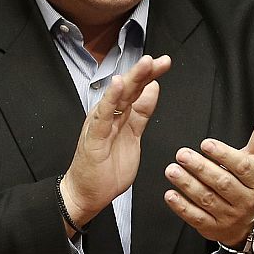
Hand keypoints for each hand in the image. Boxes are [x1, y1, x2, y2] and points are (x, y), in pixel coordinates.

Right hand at [60, 55, 171, 229]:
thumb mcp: (134, 135)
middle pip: (129, 89)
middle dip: (144, 73)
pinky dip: (110, 99)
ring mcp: (100, 125)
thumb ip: (142, 112)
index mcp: (120, 115)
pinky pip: (103, 115)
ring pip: (117, 97)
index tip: (165, 63)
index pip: (137, 90)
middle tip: (160, 60)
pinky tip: (117, 86)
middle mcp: (109, 115)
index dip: (150, 76)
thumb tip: (153, 88)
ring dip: (130, 79)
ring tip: (144, 64)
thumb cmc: (108, 166)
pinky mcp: (93, 137)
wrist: (89, 193)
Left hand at [163, 108, 253, 246]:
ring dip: (188, 185)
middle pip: (223, 183)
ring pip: (208, 199)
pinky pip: (196, 218)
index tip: (206, 144)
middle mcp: (245, 199)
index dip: (224, 155)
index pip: (241, 167)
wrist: (249, 223)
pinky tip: (170, 194)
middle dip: (201, 168)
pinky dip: (182, 207)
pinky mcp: (213, 228)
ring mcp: (229, 216)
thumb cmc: (249, 183)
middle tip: (182, 154)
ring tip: (172, 170)